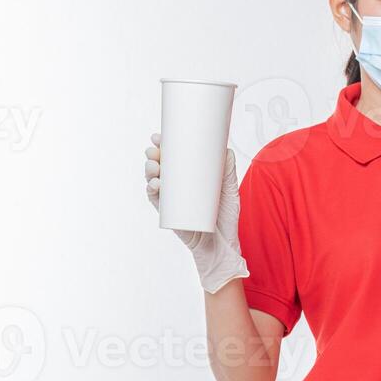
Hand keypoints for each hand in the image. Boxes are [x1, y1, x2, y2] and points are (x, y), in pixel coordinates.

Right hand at [145, 133, 249, 292]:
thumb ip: (228, 170)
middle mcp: (178, 187)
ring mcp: (172, 200)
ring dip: (149, 171)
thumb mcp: (230, 190)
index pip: (172, 158)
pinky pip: (155, 201)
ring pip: (154, 181)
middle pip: (160, 167)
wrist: (223, 245)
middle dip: (153, 156)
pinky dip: (152, 191)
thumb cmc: (226, 217)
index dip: (164, 146)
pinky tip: (155, 184)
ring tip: (154, 166)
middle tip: (154, 150)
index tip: (159, 136)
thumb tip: (226, 149)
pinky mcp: (169, 214)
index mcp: (189, 177)